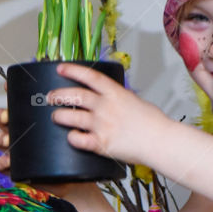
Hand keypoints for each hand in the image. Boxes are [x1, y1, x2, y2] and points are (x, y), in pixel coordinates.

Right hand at [0, 95, 90, 199]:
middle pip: (2, 119)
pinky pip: (0, 164)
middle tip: (8, 117)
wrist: (71, 179)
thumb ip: (69, 116)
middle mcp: (19, 133)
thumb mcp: (69, 132)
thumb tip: (73, 97)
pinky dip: (0, 161)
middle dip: (1, 116)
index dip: (9, 95)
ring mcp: (15, 149)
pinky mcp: (14, 168)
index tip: (7, 88)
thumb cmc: (69, 153)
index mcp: (30, 121)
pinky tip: (6, 161)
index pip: (16, 104)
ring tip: (7, 139)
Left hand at [46, 63, 170, 167]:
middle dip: (58, 95)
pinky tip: (71, 137)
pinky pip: (78, 140)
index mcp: (115, 93)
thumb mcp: (135, 102)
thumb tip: (108, 98)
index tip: (60, 68)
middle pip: (74, 96)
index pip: (89, 76)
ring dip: (59, 116)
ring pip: (71, 117)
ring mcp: (102, 125)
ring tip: (56, 117)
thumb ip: (118, 99)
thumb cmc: (154, 124)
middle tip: (50, 96)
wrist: (161, 141)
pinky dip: (72, 138)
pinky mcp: (101, 144)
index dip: (72, 70)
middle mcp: (105, 107)